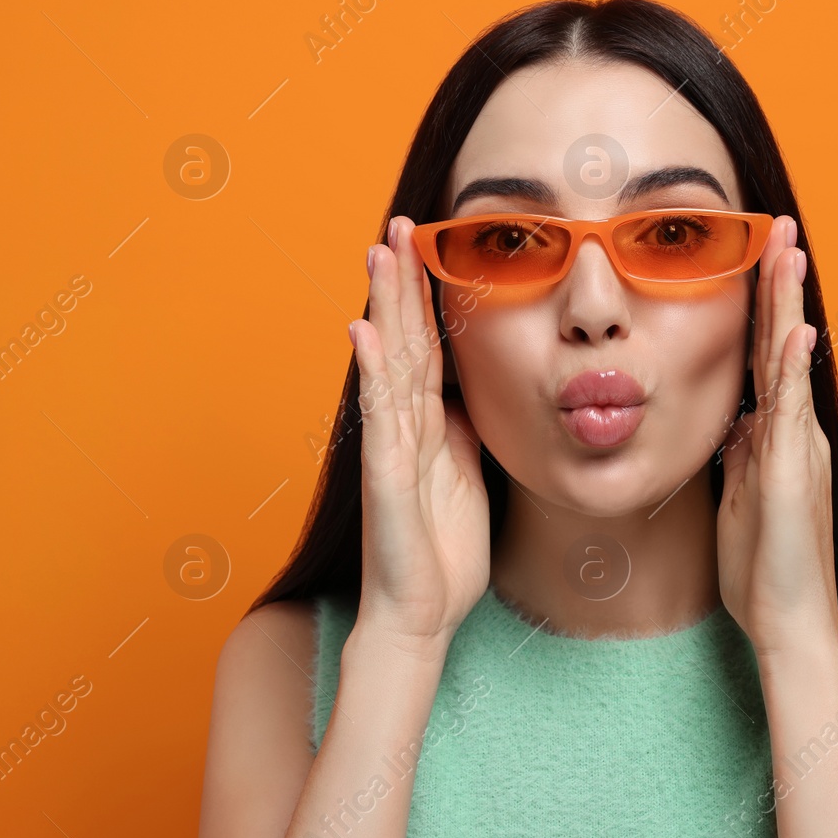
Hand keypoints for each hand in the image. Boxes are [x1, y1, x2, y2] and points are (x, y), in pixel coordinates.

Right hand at [348, 216, 491, 655]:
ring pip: (387, 363)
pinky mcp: (385, 477)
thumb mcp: (469, 476)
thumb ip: (464, 432)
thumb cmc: (442, 554)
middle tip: (396, 222)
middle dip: (400, 280)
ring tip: (377, 252)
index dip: (425, 296)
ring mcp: (390, 448)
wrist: (421, 616)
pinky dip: (372, 371)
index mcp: (427, 427)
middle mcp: (403, 427)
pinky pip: (379, 416)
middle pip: (403, 340)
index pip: (427, 347)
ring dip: (383, 305)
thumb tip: (474, 391)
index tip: (424, 243)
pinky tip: (363, 329)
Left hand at [716, 215, 837, 655]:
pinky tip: (796, 330)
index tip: (755, 254)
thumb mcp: (741, 498)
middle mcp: (792, 432)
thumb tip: (733, 423)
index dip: (758, 305)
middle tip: (780, 224)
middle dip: (778, 282)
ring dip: (788, 305)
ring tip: (790, 249)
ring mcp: (797, 448)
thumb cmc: (763, 569)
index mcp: (774, 436)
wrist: (788, 623)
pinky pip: (791, 411)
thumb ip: (742, 456)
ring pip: (788, 362)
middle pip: (779, 342)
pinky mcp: (794, 473)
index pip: (762, 356)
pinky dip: (793, 369)